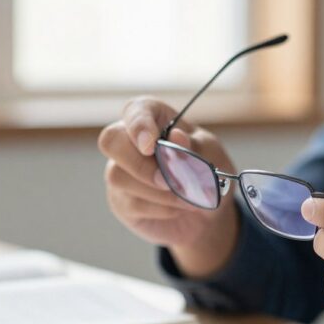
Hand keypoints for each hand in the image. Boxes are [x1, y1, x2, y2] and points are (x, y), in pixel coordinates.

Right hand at [98, 97, 239, 277]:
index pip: (135, 110)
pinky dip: (161, 208)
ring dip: (157, 192)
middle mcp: (130, 141)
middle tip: (167, 181)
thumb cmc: (207, 173)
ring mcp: (121, 171)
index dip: (138, 125)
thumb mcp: (212, 156)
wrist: (208, 213)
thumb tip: (176, 136)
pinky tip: (177, 209)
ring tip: (187, 198)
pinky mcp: (121, 201)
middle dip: (140, 164)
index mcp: (154, 119)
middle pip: (111, 141)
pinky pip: (131, 204)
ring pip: (118, 176)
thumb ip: (195, 147)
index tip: (151, 146)